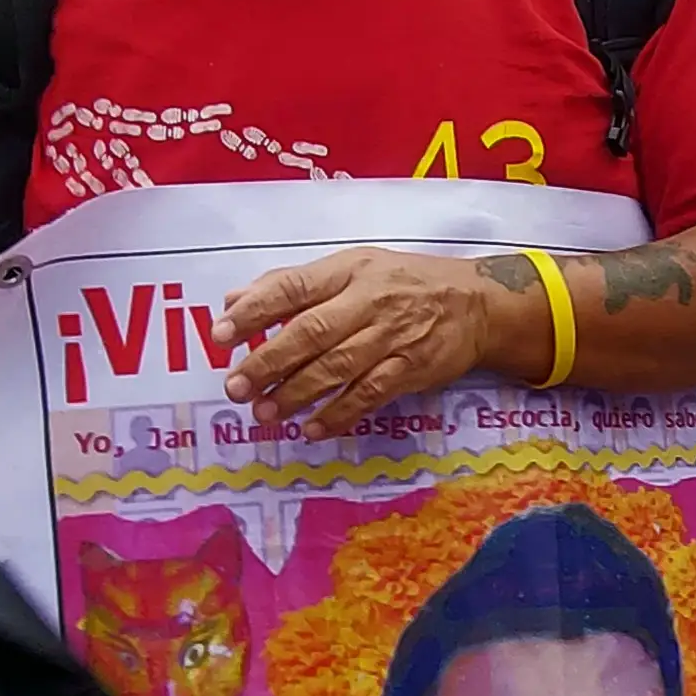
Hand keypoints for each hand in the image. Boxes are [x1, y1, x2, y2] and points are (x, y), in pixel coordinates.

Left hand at [210, 248, 498, 438]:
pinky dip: (339, 413)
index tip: (221, 334)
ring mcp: (391, 336)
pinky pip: (370, 393)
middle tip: (236, 386)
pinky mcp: (411, 368)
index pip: (292, 288)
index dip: (254, 311)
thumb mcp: (351, 268)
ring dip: (297, 392)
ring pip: (337, 366)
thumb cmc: (401, 284)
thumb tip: (234, 302)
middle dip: (269, 361)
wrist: (474, 304)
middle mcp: (368, 300)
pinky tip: (312, 427)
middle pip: (311, 332)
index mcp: (347, 270)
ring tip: (265, 412)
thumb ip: (292, 284)